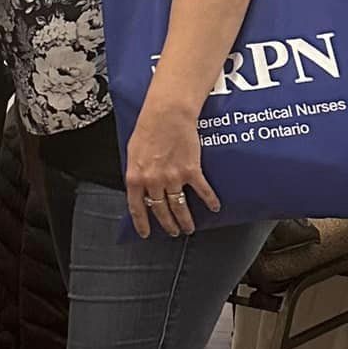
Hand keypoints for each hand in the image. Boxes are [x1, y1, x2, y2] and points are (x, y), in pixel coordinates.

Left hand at [124, 102, 219, 238]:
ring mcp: (172, 177)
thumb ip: (137, 172)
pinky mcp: (191, 171)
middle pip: (160, 210)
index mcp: (135, 176)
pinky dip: (209, 200)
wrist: (166, 114)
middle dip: (167, 224)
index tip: (146, 234)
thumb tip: (139, 186)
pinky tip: (214, 207)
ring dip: (185, 220)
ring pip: (179, 206)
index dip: (141, 223)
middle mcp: (153, 181)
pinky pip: (202, 191)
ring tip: (189, 228)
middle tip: (173, 232)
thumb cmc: (148, 128)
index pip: (136, 207)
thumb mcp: (133, 153)